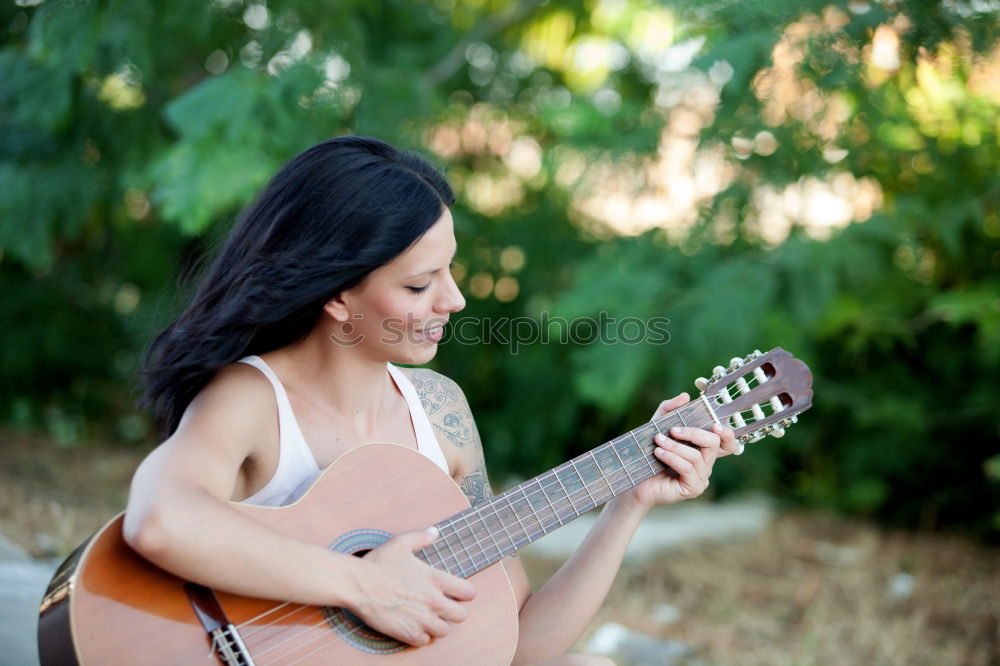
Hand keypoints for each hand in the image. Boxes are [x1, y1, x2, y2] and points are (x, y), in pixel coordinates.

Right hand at [351, 527, 475, 645]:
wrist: (358, 584)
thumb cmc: (378, 563)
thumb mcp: (401, 543)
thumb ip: (421, 537)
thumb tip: (434, 532)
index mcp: (436, 579)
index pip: (469, 592)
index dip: (464, 593)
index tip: (457, 593)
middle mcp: (434, 601)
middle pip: (461, 615)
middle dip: (453, 612)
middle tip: (442, 608)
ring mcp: (422, 619)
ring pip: (444, 631)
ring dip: (437, 625)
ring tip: (427, 618)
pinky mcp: (408, 633)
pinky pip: (425, 641)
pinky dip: (421, 636)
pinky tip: (413, 626)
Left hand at [619, 393, 738, 511]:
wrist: (635, 482)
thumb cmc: (648, 455)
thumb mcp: (657, 426)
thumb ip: (669, 410)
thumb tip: (686, 396)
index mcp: (703, 451)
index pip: (727, 443)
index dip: (727, 434)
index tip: (715, 425)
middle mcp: (706, 464)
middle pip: (714, 444)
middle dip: (693, 433)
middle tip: (673, 430)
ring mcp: (701, 478)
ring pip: (697, 456)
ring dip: (675, 446)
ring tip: (658, 441)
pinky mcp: (692, 488)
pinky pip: (688, 468)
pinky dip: (672, 458)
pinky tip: (658, 453)